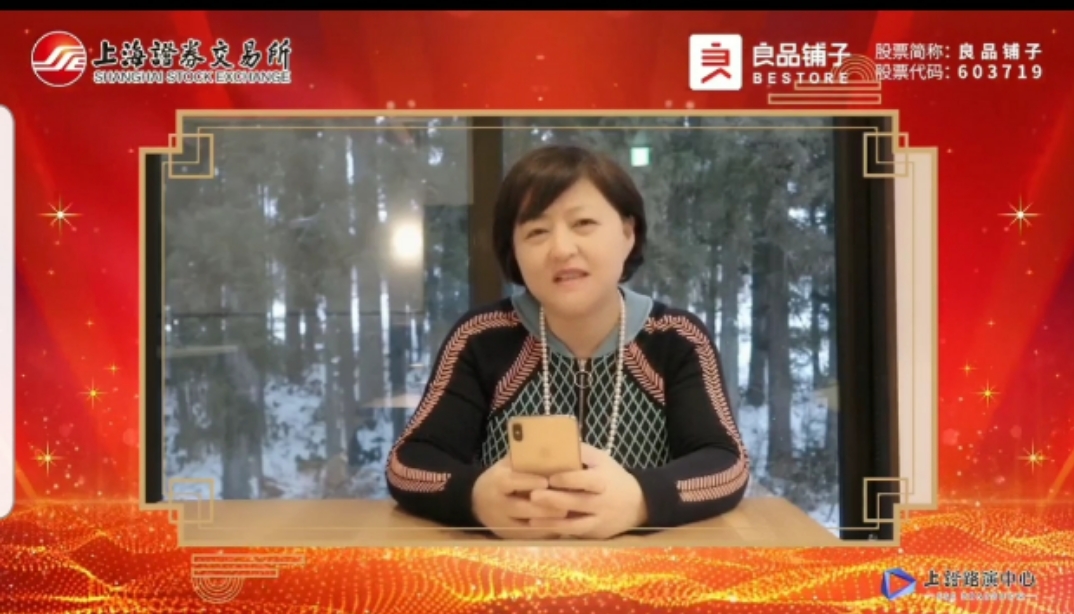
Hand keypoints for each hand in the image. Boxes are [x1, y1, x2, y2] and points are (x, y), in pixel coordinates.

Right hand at [471, 456, 567, 538]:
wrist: (477, 501)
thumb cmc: (501, 477)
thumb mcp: (507, 465)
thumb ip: (525, 460)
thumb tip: (551, 449)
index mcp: (497, 482)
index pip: (512, 482)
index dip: (529, 482)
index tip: (547, 481)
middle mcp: (498, 504)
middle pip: (521, 508)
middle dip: (544, 506)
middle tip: (566, 503)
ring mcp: (502, 523)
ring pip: (527, 526)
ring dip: (548, 521)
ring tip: (568, 515)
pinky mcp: (509, 536)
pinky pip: (530, 536)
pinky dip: (546, 532)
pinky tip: (561, 526)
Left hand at [528, 444, 647, 538]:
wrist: (637, 504)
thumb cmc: (612, 477)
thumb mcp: (602, 460)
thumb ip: (581, 453)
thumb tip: (555, 442)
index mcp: (604, 480)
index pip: (586, 480)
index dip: (568, 479)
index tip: (550, 478)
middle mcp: (603, 501)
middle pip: (578, 502)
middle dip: (555, 500)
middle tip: (533, 495)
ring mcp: (600, 520)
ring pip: (575, 524)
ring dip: (552, 521)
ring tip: (531, 517)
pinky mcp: (596, 533)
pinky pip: (574, 533)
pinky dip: (557, 531)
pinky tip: (539, 527)